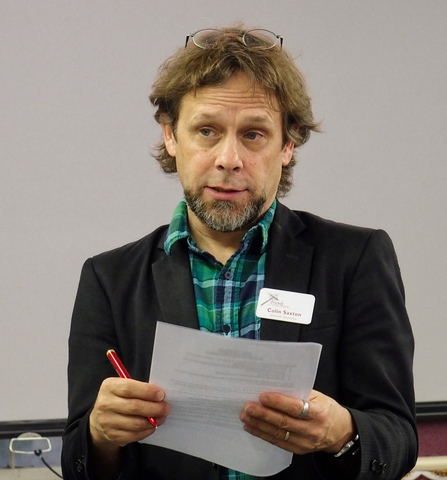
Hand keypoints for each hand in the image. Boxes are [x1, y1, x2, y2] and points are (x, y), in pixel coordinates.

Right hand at [89, 377, 169, 450]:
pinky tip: (152, 426)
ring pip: (135, 423)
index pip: (129, 388)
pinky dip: (146, 431)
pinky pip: (134, 435)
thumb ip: (138, 389)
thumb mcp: (122, 387)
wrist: (99, 420)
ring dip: (153, 421)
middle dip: (154, 408)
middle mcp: (105, 404)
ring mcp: (107, 421)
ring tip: (161, 417)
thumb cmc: (118, 399)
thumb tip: (160, 395)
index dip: (147, 391)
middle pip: (134, 407)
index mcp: (109, 387)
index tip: (161, 394)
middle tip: (166, 408)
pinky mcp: (112, 436)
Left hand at [240, 389, 354, 454]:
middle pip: (284, 422)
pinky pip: (278, 443)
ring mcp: (305, 443)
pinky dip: (263, 435)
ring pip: (278, 434)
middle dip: (263, 414)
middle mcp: (312, 430)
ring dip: (259, 425)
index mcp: (319, 413)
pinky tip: (252, 427)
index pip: (296, 408)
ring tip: (245, 416)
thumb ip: (299, 393)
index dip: (278, 402)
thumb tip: (274, 387)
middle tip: (247, 407)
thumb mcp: (318, 397)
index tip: (262, 396)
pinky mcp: (299, 450)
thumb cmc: (327, 409)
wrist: (341, 432)